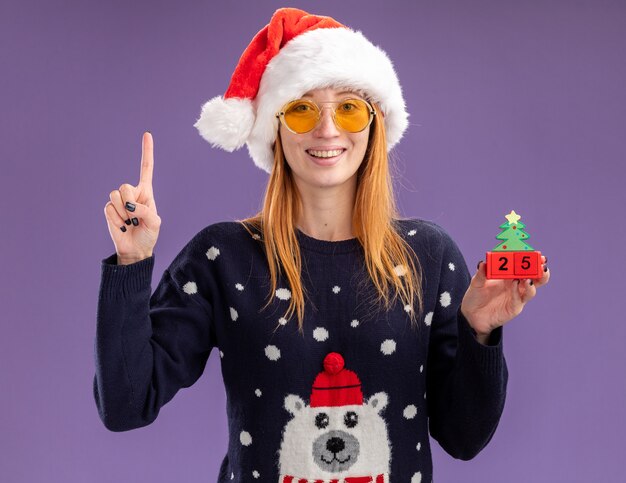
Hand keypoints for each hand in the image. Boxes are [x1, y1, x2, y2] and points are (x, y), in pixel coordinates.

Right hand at [103, 132, 161, 264]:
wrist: (135, 249)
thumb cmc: (148, 235)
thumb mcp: (155, 223)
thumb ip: (146, 211)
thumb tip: (130, 205)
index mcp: (146, 192)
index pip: (146, 168)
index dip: (146, 152)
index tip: (147, 134)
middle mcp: (132, 193)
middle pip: (125, 186)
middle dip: (130, 202)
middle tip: (136, 217)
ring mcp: (119, 201)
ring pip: (115, 196)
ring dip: (123, 212)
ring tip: (130, 222)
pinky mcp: (109, 210)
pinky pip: (109, 208)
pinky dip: (116, 219)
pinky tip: (123, 226)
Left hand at [460, 256, 549, 342]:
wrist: (472, 314)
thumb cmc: (476, 296)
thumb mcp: (477, 282)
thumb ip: (481, 273)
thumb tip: (483, 262)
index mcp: (510, 275)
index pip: (525, 266)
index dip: (533, 260)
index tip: (538, 255)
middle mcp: (516, 285)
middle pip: (535, 278)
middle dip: (540, 271)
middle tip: (541, 264)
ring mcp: (517, 296)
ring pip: (531, 290)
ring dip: (532, 283)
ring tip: (527, 278)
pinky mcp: (514, 308)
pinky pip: (519, 299)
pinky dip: (518, 291)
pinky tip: (515, 284)